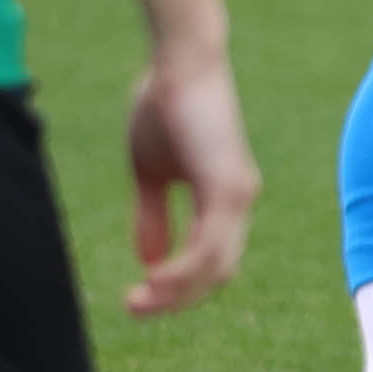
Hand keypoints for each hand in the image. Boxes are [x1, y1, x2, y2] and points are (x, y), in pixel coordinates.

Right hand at [121, 42, 256, 315]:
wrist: (179, 62)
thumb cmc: (163, 107)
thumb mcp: (151, 172)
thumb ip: (152, 216)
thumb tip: (149, 261)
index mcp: (224, 198)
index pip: (210, 261)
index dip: (178, 286)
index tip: (139, 298)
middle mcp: (239, 201)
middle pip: (217, 273)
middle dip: (177, 299)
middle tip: (133, 309)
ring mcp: (238, 194)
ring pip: (215, 267)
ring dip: (176, 292)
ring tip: (137, 302)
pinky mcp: (227, 185)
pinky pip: (209, 245)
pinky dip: (183, 270)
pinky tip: (155, 280)